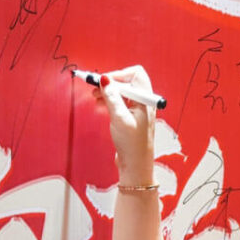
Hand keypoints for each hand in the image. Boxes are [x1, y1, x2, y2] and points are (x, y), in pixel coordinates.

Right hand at [87, 63, 158, 183]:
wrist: (135, 165)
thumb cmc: (131, 144)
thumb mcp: (119, 118)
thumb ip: (112, 97)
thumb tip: (104, 79)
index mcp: (145, 100)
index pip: (135, 74)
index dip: (118, 75)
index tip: (104, 82)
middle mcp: (143, 102)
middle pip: (127, 81)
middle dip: (111, 83)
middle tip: (94, 88)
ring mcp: (138, 110)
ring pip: (122, 92)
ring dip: (108, 92)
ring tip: (95, 97)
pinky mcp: (131, 117)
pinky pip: (120, 102)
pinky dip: (110, 100)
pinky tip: (100, 105)